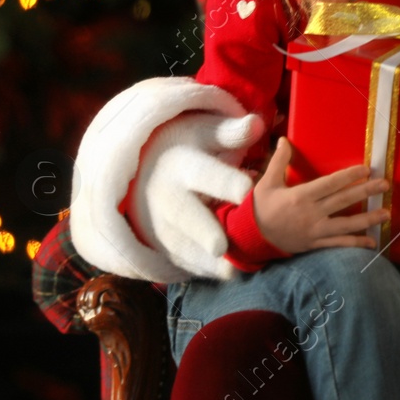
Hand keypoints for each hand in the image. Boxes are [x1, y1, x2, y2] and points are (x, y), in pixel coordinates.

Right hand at [130, 111, 263, 279]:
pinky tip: (223, 275)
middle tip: (221, 247)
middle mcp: (167, 195)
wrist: (143, 166)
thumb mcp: (206, 131)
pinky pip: (177, 259)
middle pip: (185, 215)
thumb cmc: (188, 146)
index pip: (206, 174)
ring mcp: (159, 221)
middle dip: (202, 231)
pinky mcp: (159, 242)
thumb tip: (256, 124)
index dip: (226, 182)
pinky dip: (198, 269)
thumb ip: (231, 133)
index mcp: (183, 165)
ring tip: (231, 273)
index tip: (247, 189)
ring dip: (203, 261)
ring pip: (179, 244)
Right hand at [253, 137, 389, 254]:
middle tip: (385, 185)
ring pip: (346, 225)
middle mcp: (311, 214)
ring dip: (368, 219)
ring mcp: (315, 231)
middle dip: (366, 192)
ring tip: (386, 213)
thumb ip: (278, 162)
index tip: (366, 170)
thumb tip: (283, 140)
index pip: (330, 184)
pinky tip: (372, 243)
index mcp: (301, 196)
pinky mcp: (316, 244)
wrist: (252, 237)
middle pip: (343, 201)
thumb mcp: (267, 183)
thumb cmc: (261, 207)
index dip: (349, 177)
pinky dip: (355, 244)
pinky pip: (338, 244)